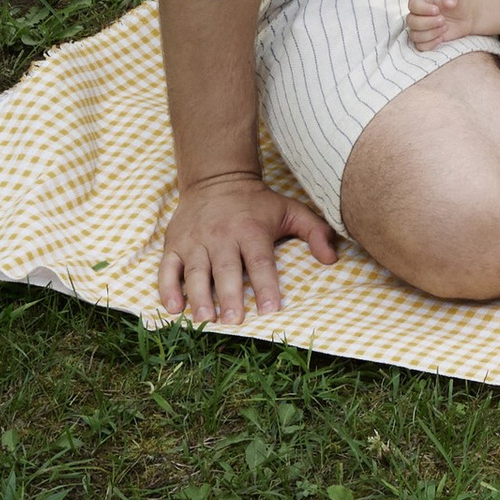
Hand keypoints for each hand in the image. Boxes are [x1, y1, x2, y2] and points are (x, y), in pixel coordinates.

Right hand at [156, 172, 335, 324]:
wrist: (216, 178)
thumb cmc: (257, 203)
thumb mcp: (290, 210)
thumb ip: (315, 232)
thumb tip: (332, 259)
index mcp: (251, 230)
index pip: (260, 261)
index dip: (266, 286)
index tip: (271, 310)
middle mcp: (222, 235)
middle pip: (226, 269)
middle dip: (229, 296)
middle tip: (232, 321)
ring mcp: (195, 240)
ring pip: (196, 271)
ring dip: (199, 296)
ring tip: (204, 320)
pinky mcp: (175, 244)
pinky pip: (167, 268)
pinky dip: (168, 288)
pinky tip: (173, 308)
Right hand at [406, 0, 465, 51]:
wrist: (466, 15)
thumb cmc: (458, 1)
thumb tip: (448, 2)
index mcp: (422, 0)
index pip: (412, 4)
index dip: (422, 9)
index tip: (437, 10)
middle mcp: (418, 14)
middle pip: (411, 21)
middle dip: (428, 23)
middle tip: (443, 20)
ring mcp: (421, 28)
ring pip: (414, 35)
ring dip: (430, 34)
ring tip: (445, 28)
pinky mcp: (426, 40)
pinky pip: (420, 46)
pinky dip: (430, 44)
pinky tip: (441, 38)